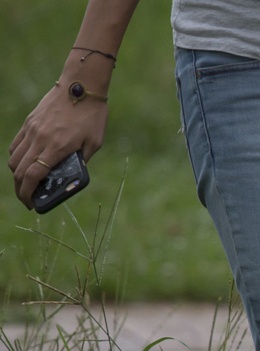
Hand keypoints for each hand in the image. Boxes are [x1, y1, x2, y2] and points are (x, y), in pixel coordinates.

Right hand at [8, 85, 108, 208]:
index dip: (29, 193)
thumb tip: (71, 176)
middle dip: (21, 189)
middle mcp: (40, 139)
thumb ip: (81, 160)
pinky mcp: (29, 122)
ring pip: (14, 158)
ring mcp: (32, 129)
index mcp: (57, 147)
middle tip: (28, 199)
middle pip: (19, 170)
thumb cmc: (92, 115)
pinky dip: (16, 158)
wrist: (80, 85)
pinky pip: (16, 144)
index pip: (34, 175)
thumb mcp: (94, 143)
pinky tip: (24, 164)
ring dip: (17, 174)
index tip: (31, 204)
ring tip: (27, 183)